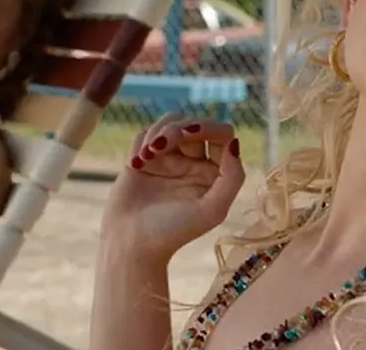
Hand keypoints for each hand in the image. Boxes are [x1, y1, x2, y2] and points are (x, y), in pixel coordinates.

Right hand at [101, 112, 244, 262]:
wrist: (130, 242)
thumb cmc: (173, 231)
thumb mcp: (212, 210)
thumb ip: (232, 178)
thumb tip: (234, 143)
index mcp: (214, 173)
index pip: (222, 134)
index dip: (207, 127)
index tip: (187, 136)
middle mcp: (194, 162)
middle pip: (195, 124)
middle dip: (178, 128)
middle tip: (159, 145)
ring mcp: (168, 158)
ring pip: (171, 122)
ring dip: (158, 132)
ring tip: (147, 155)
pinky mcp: (143, 157)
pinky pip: (146, 132)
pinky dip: (142, 140)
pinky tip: (136, 162)